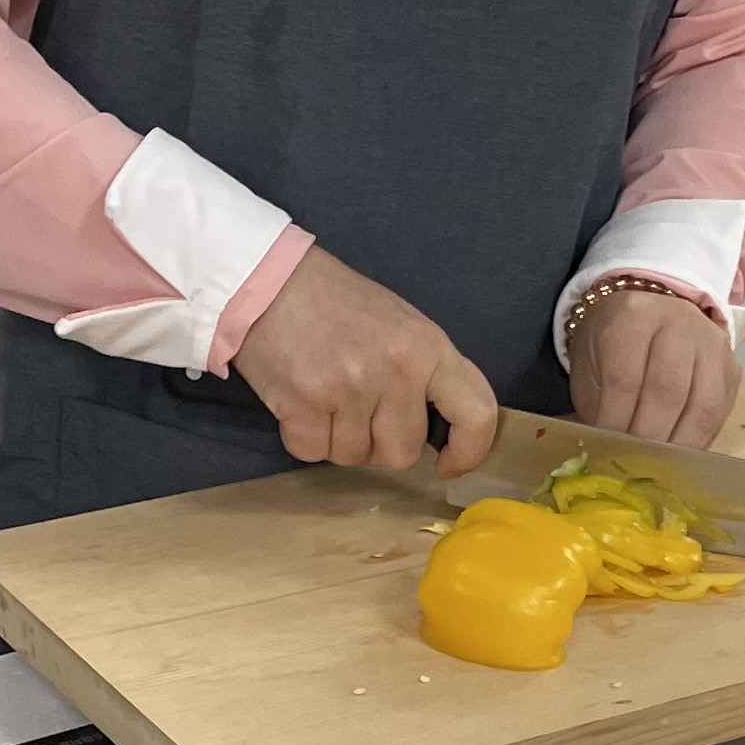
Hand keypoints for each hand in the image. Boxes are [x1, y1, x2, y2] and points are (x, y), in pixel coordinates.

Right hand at [233, 248, 500, 474]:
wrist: (269, 281)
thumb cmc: (337, 304)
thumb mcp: (400, 325)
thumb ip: (424, 374)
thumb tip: (436, 430)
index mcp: (428, 347)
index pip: (476, 412)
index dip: (469, 451)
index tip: (447, 463)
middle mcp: (395, 370)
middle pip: (402, 452)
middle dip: (379, 443)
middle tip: (357, 408)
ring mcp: (349, 388)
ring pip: (354, 457)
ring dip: (338, 439)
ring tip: (325, 396)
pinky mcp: (304, 404)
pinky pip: (313, 452)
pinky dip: (304, 437)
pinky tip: (300, 402)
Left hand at [568, 285, 740, 446]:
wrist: (652, 312)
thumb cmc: (614, 346)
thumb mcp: (592, 365)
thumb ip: (598, 403)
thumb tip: (608, 452)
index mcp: (632, 317)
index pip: (624, 377)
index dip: (616, 420)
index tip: (608, 447)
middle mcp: (677, 322)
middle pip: (667, 389)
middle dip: (648, 435)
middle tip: (634, 462)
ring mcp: (711, 343)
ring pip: (702, 403)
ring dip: (678, 442)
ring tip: (659, 463)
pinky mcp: (731, 366)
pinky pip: (720, 412)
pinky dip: (700, 440)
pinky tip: (681, 455)